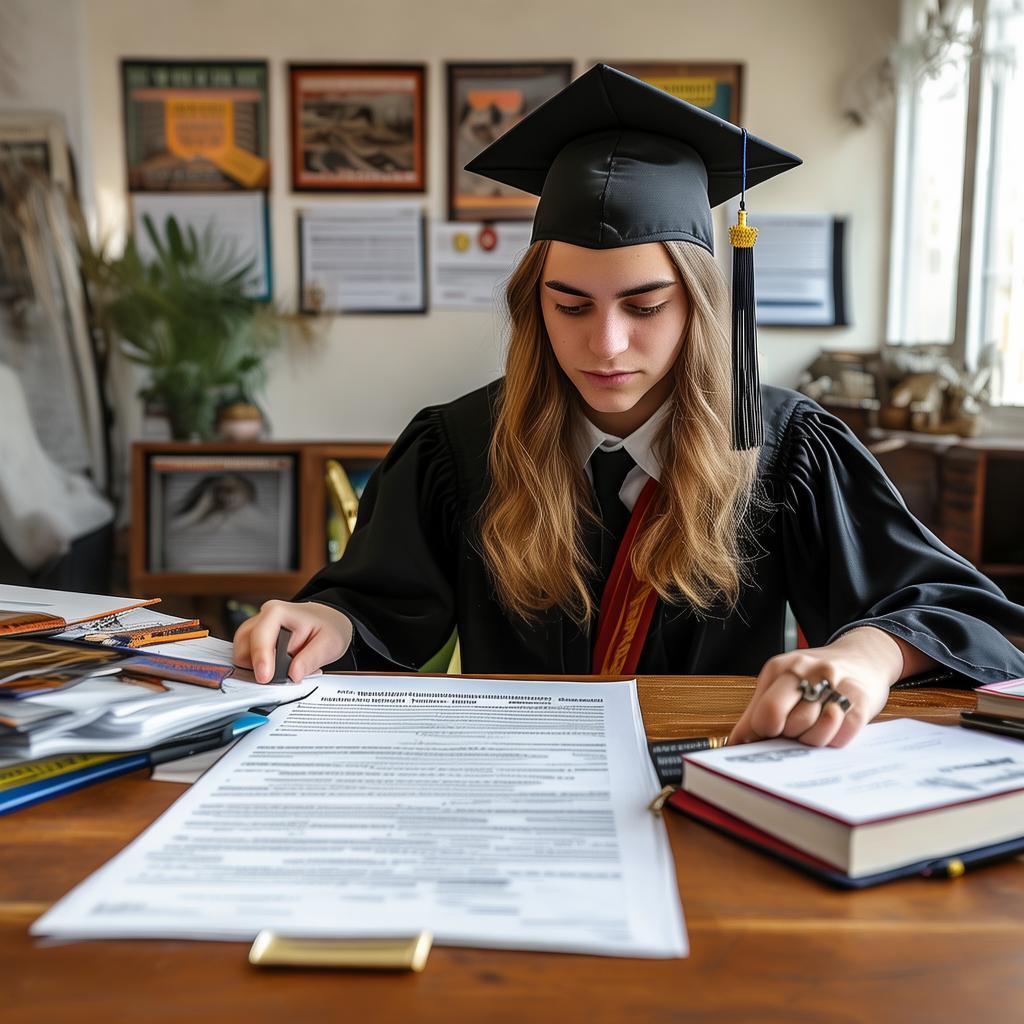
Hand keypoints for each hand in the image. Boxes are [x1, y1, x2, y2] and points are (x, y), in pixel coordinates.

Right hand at [233, 600, 353, 682]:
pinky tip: (279, 666)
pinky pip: (246, 657)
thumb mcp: (329, 643)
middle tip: (284, 674)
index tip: (265, 678)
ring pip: (241, 654)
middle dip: (259, 666)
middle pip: (244, 647)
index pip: (260, 637)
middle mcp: (262, 617)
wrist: (327, 621)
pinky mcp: (253, 639)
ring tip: (285, 668)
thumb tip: (293, 675)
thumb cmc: (328, 626)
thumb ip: (311, 659)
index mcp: (278, 612)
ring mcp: (255, 628)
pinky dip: (259, 667)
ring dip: (258, 668)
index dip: (261, 659)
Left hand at [728, 628, 910, 747]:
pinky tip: (834, 730)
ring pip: (815, 733)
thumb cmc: (816, 677)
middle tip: (796, 730)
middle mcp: (807, 671)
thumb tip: (735, 744)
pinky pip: (842, 735)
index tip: (769, 735)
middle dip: (789, 736)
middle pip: (789, 724)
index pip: (764, 712)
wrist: (862, 658)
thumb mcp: (781, 684)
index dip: (764, 733)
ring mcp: (835, 683)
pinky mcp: (860, 698)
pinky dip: (834, 740)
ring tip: (815, 728)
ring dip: (813, 740)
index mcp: (780, 668)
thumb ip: (757, 712)